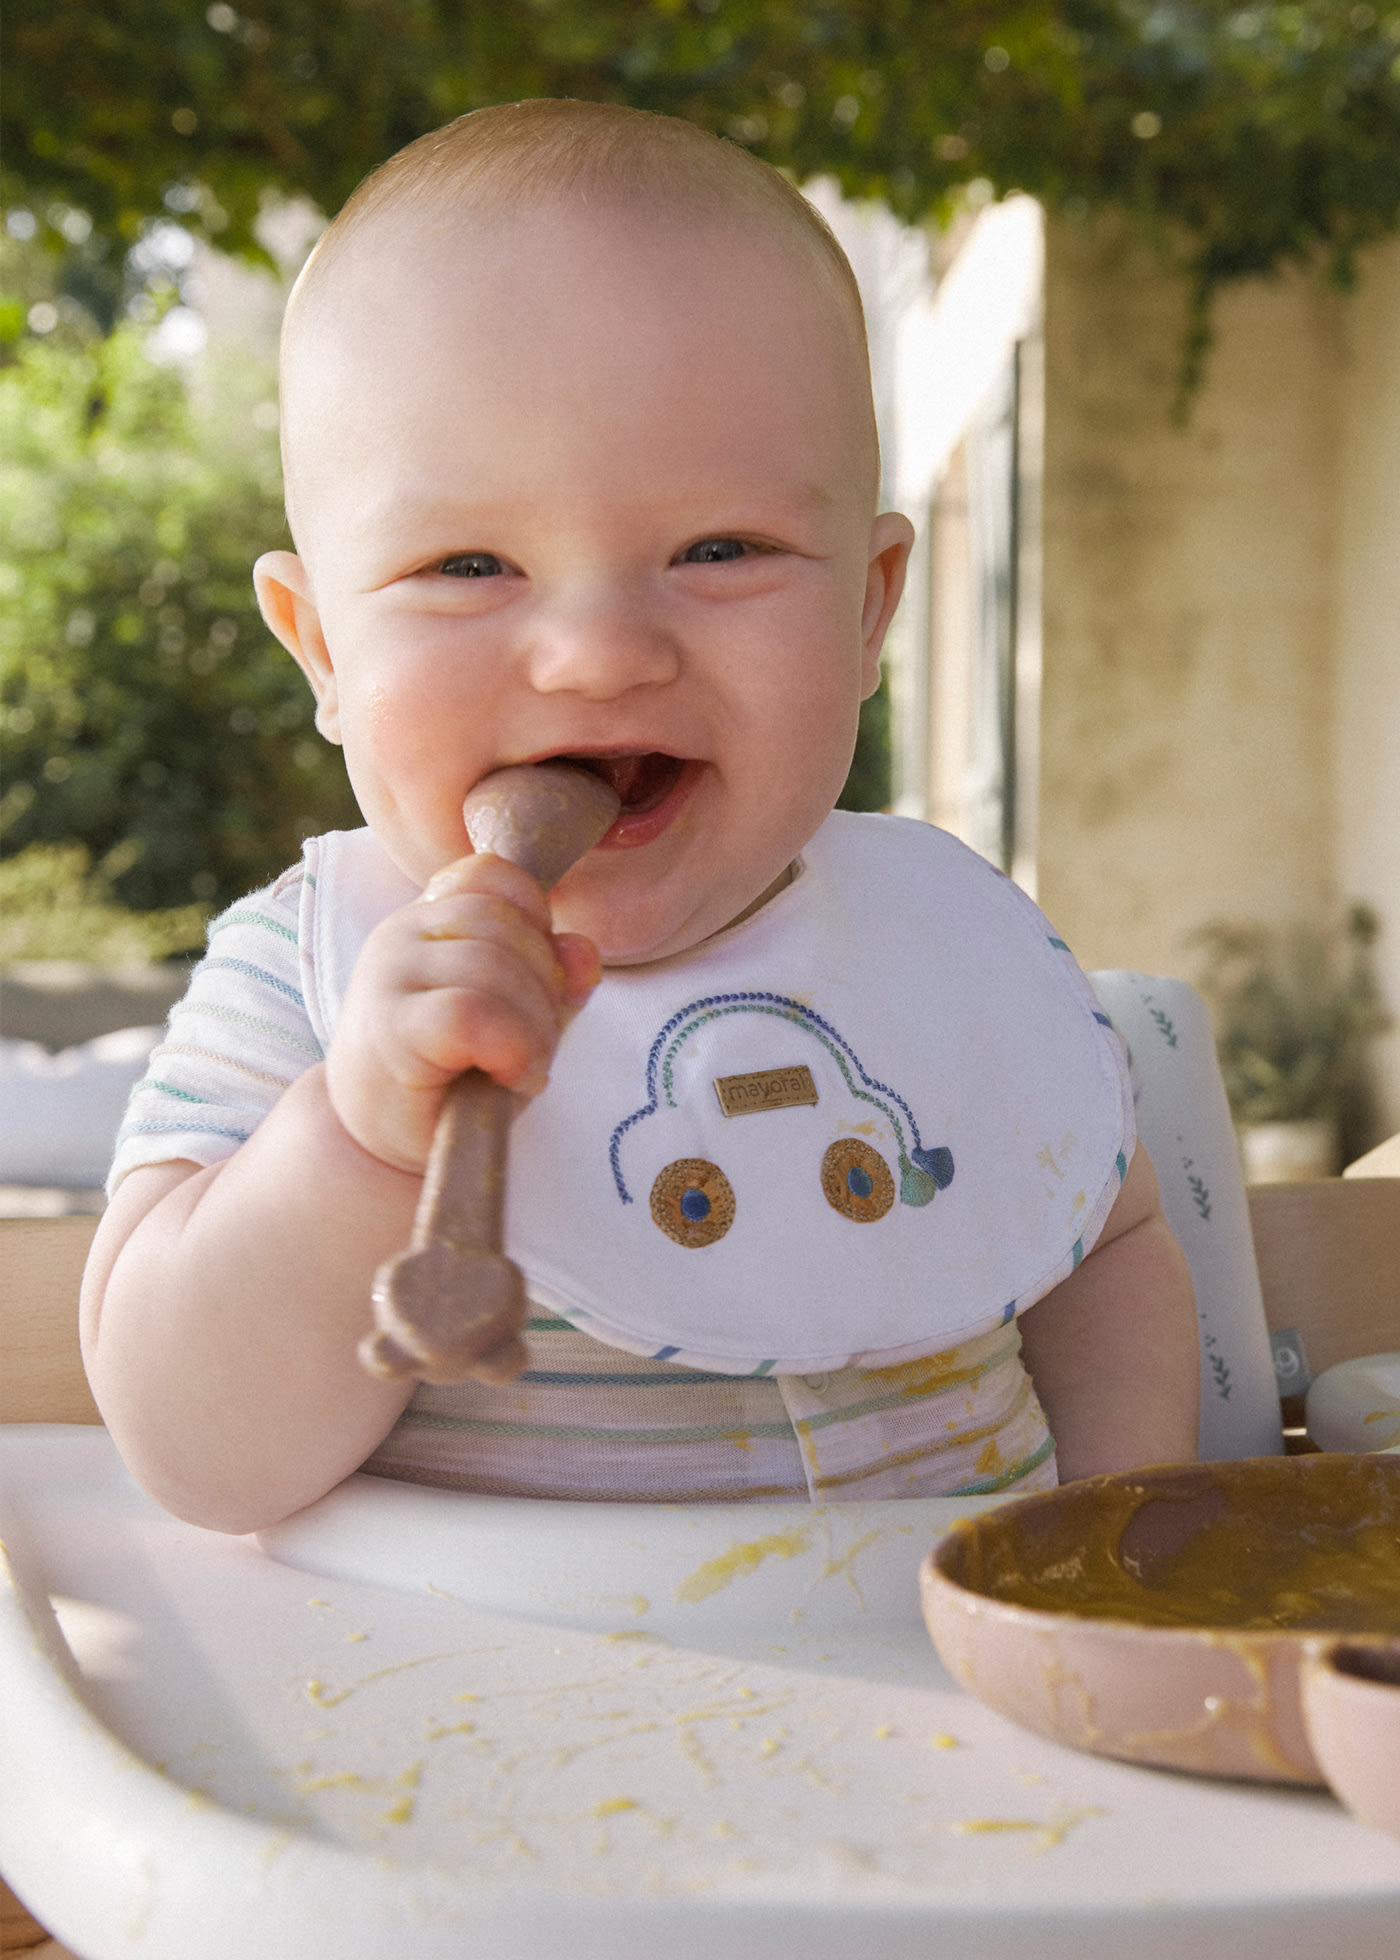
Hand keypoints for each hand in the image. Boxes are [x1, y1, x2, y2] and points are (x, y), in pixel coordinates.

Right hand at [325, 852, 600, 1174]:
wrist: (380, 1148)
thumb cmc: (452, 1079)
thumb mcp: (518, 1018)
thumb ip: (555, 979)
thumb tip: (583, 952)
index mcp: (429, 917)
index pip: (493, 874)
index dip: (535, 923)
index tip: (532, 983)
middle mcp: (401, 933)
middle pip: (507, 924)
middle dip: (545, 988)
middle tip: (532, 1047)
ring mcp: (389, 976)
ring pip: (495, 966)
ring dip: (534, 1027)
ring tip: (521, 1068)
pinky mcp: (391, 1028)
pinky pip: (473, 1013)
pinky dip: (512, 1047)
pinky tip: (512, 1076)